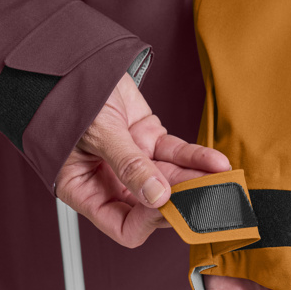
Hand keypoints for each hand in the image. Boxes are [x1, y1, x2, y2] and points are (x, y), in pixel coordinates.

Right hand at [56, 72, 230, 246]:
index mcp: (87, 191)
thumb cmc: (70, 98)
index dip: (147, 221)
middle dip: (182, 203)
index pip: (124, 226)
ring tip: (219, 182)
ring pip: (173, 181)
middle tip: (205, 198)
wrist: (80, 63)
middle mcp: (113, 182)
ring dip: (197, 182)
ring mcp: (135, 163)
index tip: (165, 205)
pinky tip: (216, 163)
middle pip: (154, 207)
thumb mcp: (97, 134)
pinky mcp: (151, 142)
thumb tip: (157, 197)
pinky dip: (198, 158)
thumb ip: (129, 166)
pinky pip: (178, 155)